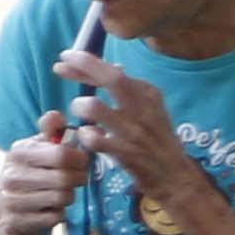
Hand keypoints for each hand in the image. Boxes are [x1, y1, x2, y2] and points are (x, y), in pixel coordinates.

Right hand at [0, 123, 82, 234]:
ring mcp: (10, 199)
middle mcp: (10, 174)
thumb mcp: (42, 150)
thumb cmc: (35, 176)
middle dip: (79, 180)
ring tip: (60, 194)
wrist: (12, 214)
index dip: (81, 159)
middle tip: (77, 179)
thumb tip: (56, 115)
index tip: (81, 161)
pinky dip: (59, 215)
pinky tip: (49, 210)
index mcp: (19, 151)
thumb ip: (53, 132)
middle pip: (66, 178)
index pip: (63, 154)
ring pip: (63, 198)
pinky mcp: (15, 221)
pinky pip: (55, 217)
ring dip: (69, 198)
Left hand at [53, 54, 234, 234]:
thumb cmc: (157, 140)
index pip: (115, 71)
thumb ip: (131, 91)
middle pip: (111, 78)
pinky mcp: (124, 153)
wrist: (174, 176)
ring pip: (94, 106)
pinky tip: (90, 138)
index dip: (86, 63)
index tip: (66, 58)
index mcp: (150, 94)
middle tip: (60, 65)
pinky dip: (85, 135)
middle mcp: (143, 108)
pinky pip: (92, 137)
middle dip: (83, 66)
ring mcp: (133, 131)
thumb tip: (113, 67)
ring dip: (80, 107)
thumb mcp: (152, 109)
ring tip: (82, 116)